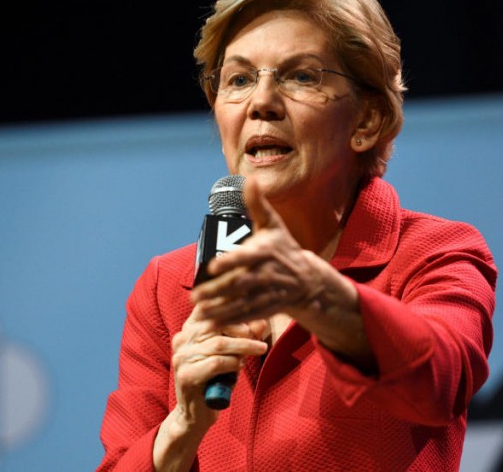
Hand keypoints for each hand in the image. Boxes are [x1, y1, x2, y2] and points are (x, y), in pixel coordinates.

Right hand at [170, 307, 268, 420]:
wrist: (195, 415)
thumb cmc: (215, 380)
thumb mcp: (232, 354)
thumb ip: (245, 337)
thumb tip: (263, 321)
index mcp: (188, 330)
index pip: (207, 307)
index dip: (229, 304)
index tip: (251, 307)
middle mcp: (181, 340)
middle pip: (216, 323)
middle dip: (243, 329)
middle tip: (259, 338)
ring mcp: (182, 357)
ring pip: (219, 343)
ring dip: (244, 346)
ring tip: (260, 349)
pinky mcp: (186, 375)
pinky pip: (217, 363)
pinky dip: (234, 364)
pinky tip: (241, 367)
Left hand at [191, 179, 336, 324]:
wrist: (307, 280)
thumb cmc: (283, 248)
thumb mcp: (273, 225)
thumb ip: (257, 204)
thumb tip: (250, 178)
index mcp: (264, 252)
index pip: (246, 257)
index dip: (231, 261)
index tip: (213, 266)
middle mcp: (265, 274)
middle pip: (238, 284)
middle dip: (217, 291)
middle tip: (195, 295)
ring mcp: (266, 294)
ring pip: (240, 303)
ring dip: (219, 309)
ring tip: (198, 311)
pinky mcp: (266, 309)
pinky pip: (246, 317)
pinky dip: (229, 321)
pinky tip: (210, 324)